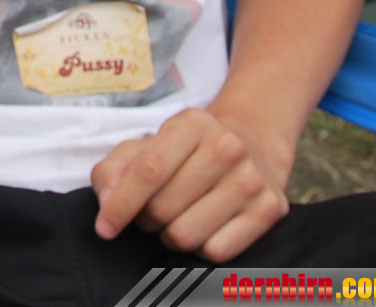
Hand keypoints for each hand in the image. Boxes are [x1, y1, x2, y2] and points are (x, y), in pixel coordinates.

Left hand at [91, 107, 291, 259]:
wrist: (252, 145)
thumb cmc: (185, 152)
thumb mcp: (146, 146)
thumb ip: (114, 171)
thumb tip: (107, 205)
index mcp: (190, 124)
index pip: (149, 171)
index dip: (121, 204)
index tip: (104, 228)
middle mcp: (226, 147)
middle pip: (164, 208)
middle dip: (146, 219)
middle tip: (151, 212)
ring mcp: (252, 178)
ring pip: (188, 235)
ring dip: (170, 236)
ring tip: (176, 219)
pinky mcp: (271, 208)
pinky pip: (218, 251)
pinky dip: (201, 248)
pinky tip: (204, 228)